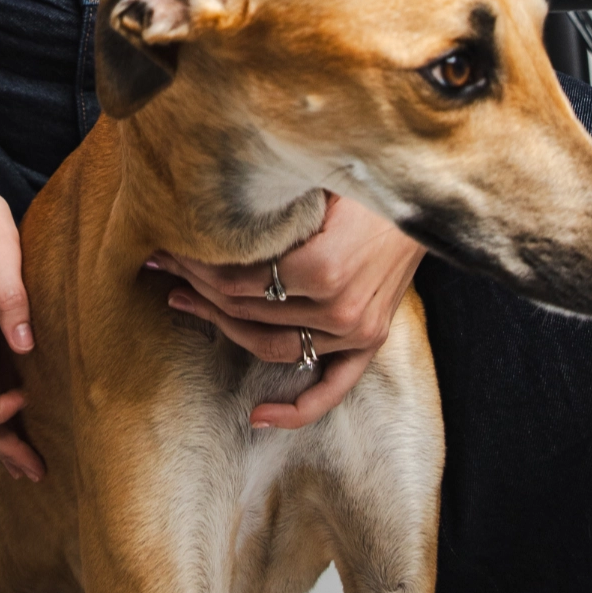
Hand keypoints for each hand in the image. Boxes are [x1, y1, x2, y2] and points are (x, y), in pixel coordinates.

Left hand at [147, 193, 423, 429]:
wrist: (424, 192)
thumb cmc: (365, 176)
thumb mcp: (314, 181)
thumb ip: (270, 205)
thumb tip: (207, 200)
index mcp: (323, 267)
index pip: (238, 281)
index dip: (198, 265)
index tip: (172, 244)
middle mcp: (340, 309)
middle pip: (248, 312)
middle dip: (199, 288)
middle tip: (167, 266)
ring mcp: (357, 331)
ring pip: (273, 347)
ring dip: (223, 329)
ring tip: (185, 302)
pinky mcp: (371, 341)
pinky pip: (331, 388)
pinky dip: (296, 410)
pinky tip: (258, 416)